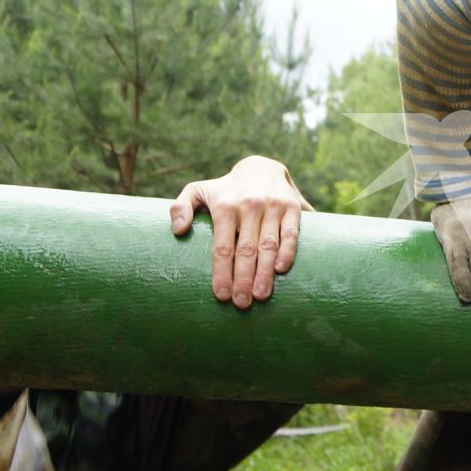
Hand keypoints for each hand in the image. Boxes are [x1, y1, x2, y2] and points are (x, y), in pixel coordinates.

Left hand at [170, 156, 313, 310]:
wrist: (262, 167)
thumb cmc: (225, 189)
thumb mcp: (197, 190)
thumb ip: (180, 206)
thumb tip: (178, 230)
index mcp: (225, 206)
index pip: (223, 246)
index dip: (222, 272)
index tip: (221, 295)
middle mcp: (249, 206)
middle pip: (246, 249)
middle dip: (243, 278)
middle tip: (241, 303)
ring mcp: (272, 207)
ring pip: (268, 245)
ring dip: (265, 272)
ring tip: (261, 296)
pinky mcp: (292, 208)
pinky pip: (291, 233)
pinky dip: (288, 252)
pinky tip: (281, 270)